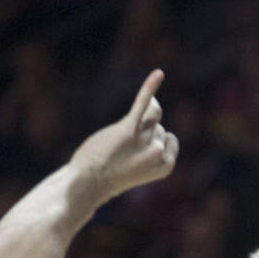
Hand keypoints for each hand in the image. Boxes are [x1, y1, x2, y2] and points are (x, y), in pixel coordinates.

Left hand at [70, 69, 178, 201]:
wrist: (89, 183)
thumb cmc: (114, 173)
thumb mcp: (142, 165)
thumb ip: (153, 141)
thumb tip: (155, 104)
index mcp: (167, 165)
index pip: (169, 138)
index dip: (153, 142)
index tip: (139, 157)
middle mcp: (158, 152)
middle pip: (158, 127)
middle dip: (142, 133)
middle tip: (123, 155)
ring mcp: (143, 140)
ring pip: (152, 115)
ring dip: (138, 121)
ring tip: (122, 140)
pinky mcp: (127, 128)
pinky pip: (142, 104)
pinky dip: (150, 88)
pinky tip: (158, 74)